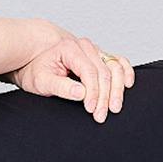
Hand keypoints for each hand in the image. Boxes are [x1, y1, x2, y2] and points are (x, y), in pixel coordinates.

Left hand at [11, 36, 135, 122]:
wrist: (35, 62)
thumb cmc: (36, 71)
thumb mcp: (41, 81)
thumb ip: (61, 87)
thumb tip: (82, 93)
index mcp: (70, 48)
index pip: (89, 72)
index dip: (93, 92)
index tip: (90, 109)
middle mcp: (85, 46)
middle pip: (104, 72)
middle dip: (105, 95)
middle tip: (101, 115)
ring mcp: (94, 50)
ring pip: (115, 68)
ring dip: (117, 89)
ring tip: (114, 107)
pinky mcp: (100, 56)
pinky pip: (119, 62)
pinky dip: (126, 72)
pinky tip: (127, 85)